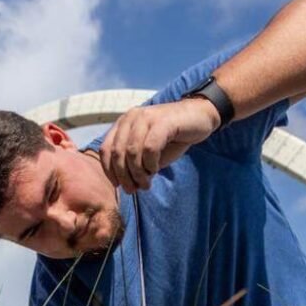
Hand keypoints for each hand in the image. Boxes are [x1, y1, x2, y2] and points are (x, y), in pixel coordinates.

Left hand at [98, 98, 220, 192]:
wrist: (199, 117)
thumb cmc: (172, 137)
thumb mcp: (148, 151)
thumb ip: (134, 162)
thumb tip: (125, 184)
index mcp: (123, 123)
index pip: (106, 150)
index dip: (110, 171)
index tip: (119, 186)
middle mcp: (131, 117)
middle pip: (117, 153)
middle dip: (124, 176)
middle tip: (134, 189)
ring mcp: (146, 117)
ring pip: (132, 152)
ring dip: (138, 173)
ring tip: (146, 183)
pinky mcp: (162, 122)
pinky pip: (149, 149)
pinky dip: (150, 164)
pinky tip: (156, 170)